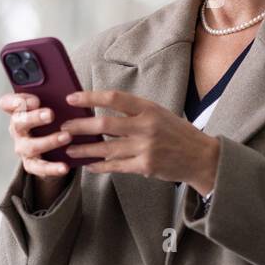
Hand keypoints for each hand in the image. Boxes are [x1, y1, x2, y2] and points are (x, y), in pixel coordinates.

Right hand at [0, 92, 72, 178]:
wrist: (53, 148)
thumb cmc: (52, 120)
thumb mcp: (51, 105)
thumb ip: (53, 97)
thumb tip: (68, 93)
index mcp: (19, 111)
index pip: (7, 103)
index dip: (16, 101)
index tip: (34, 99)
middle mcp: (17, 129)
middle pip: (18, 122)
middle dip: (34, 117)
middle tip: (50, 114)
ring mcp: (23, 148)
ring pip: (31, 146)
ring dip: (49, 141)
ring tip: (66, 137)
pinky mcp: (31, 164)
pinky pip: (40, 167)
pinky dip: (52, 168)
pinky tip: (64, 167)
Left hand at [62, 90, 219, 193]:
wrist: (201, 157)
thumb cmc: (177, 133)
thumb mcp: (159, 113)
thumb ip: (133, 111)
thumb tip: (101, 109)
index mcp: (149, 108)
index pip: (114, 98)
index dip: (90, 97)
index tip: (71, 98)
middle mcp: (146, 127)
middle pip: (104, 125)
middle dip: (79, 126)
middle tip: (63, 127)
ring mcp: (145, 148)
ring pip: (105, 149)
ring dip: (84, 149)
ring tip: (69, 148)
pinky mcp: (145, 167)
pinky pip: (115, 166)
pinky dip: (99, 166)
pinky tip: (88, 165)